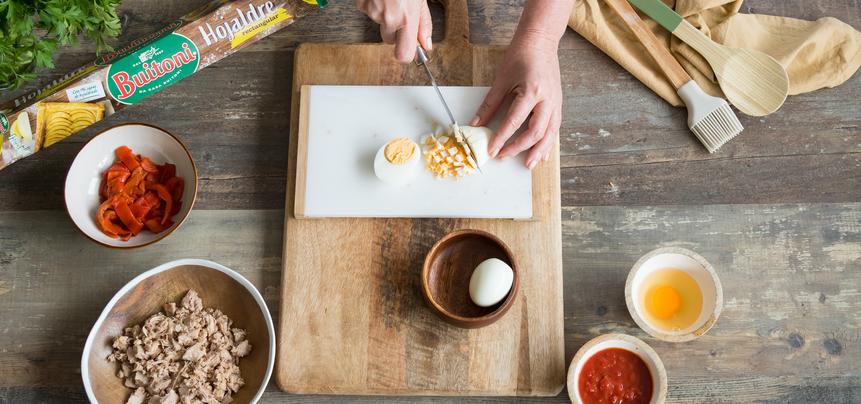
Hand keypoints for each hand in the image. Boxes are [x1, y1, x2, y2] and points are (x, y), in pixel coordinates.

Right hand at [355, 0, 432, 62]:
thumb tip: (426, 44)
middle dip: (395, 31)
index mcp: (407, 17)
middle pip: (390, 40)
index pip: (404, 54)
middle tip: (400, 12)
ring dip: (384, 16)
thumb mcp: (420, 0)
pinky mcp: (362, 6)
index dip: (406, 56)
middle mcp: (389, 18)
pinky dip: (374, 6)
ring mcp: (373, 12)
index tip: (409, 52)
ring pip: (379, 24)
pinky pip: (369, 12)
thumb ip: (424, 23)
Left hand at [471, 33, 562, 169]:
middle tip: (504, 157)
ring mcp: (556, 102)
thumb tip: (477, 124)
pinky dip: (548, 142)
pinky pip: (555, 128)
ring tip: (528, 165)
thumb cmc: (520, 56)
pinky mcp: (558, 104)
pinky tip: (542, 153)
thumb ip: (490, 104)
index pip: (515, 121)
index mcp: (532, 91)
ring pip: (549, 133)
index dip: (502, 138)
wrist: (540, 41)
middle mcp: (547, 99)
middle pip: (535, 131)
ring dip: (538, 151)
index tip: (492, 150)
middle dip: (519, 148)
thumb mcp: (501, 79)